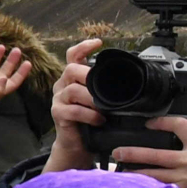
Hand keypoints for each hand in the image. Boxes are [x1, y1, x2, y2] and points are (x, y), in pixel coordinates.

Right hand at [42, 38, 103, 169]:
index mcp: (73, 78)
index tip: (98, 43)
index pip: (73, 55)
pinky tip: (99, 119)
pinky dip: (89, 114)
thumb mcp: (99, 100)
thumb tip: (128, 78)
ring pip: (73, 90)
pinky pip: (73, 110)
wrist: (78, 145)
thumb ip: (104, 88)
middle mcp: (63, 85)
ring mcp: (58, 99)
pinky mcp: (58, 114)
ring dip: (92, 98)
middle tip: (103, 86)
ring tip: (105, 108)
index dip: (83, 47)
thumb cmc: (91, 121)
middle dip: (88, 76)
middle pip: (71, 69)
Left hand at [112, 115, 186, 187]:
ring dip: (133, 174)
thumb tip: (167, 136)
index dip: (161, 121)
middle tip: (117, 152)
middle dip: (131, 153)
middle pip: (154, 154)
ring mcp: (186, 182)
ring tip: (119, 170)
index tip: (149, 123)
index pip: (179, 125)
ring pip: (151, 176)